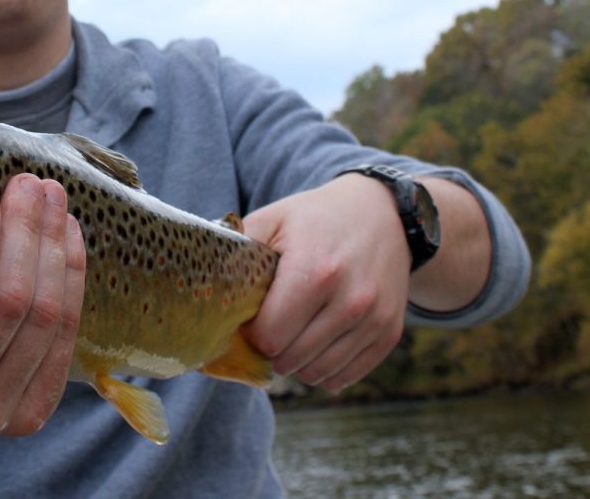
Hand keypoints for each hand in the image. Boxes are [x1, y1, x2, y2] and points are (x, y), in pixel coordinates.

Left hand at [241, 175, 409, 391]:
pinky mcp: (389, 334)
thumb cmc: (315, 218)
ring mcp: (374, 319)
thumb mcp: (272, 220)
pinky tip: (314, 344)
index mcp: (315, 271)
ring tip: (290, 333)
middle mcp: (350, 300)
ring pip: (316, 374)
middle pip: (290, 360)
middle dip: (270, 350)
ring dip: (295, 362)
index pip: (269, 337)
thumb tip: (200, 289)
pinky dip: (323, 369)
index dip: (249, 334)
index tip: (247, 320)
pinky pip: (344, 377)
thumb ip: (236, 254)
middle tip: (266, 328)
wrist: (383, 214)